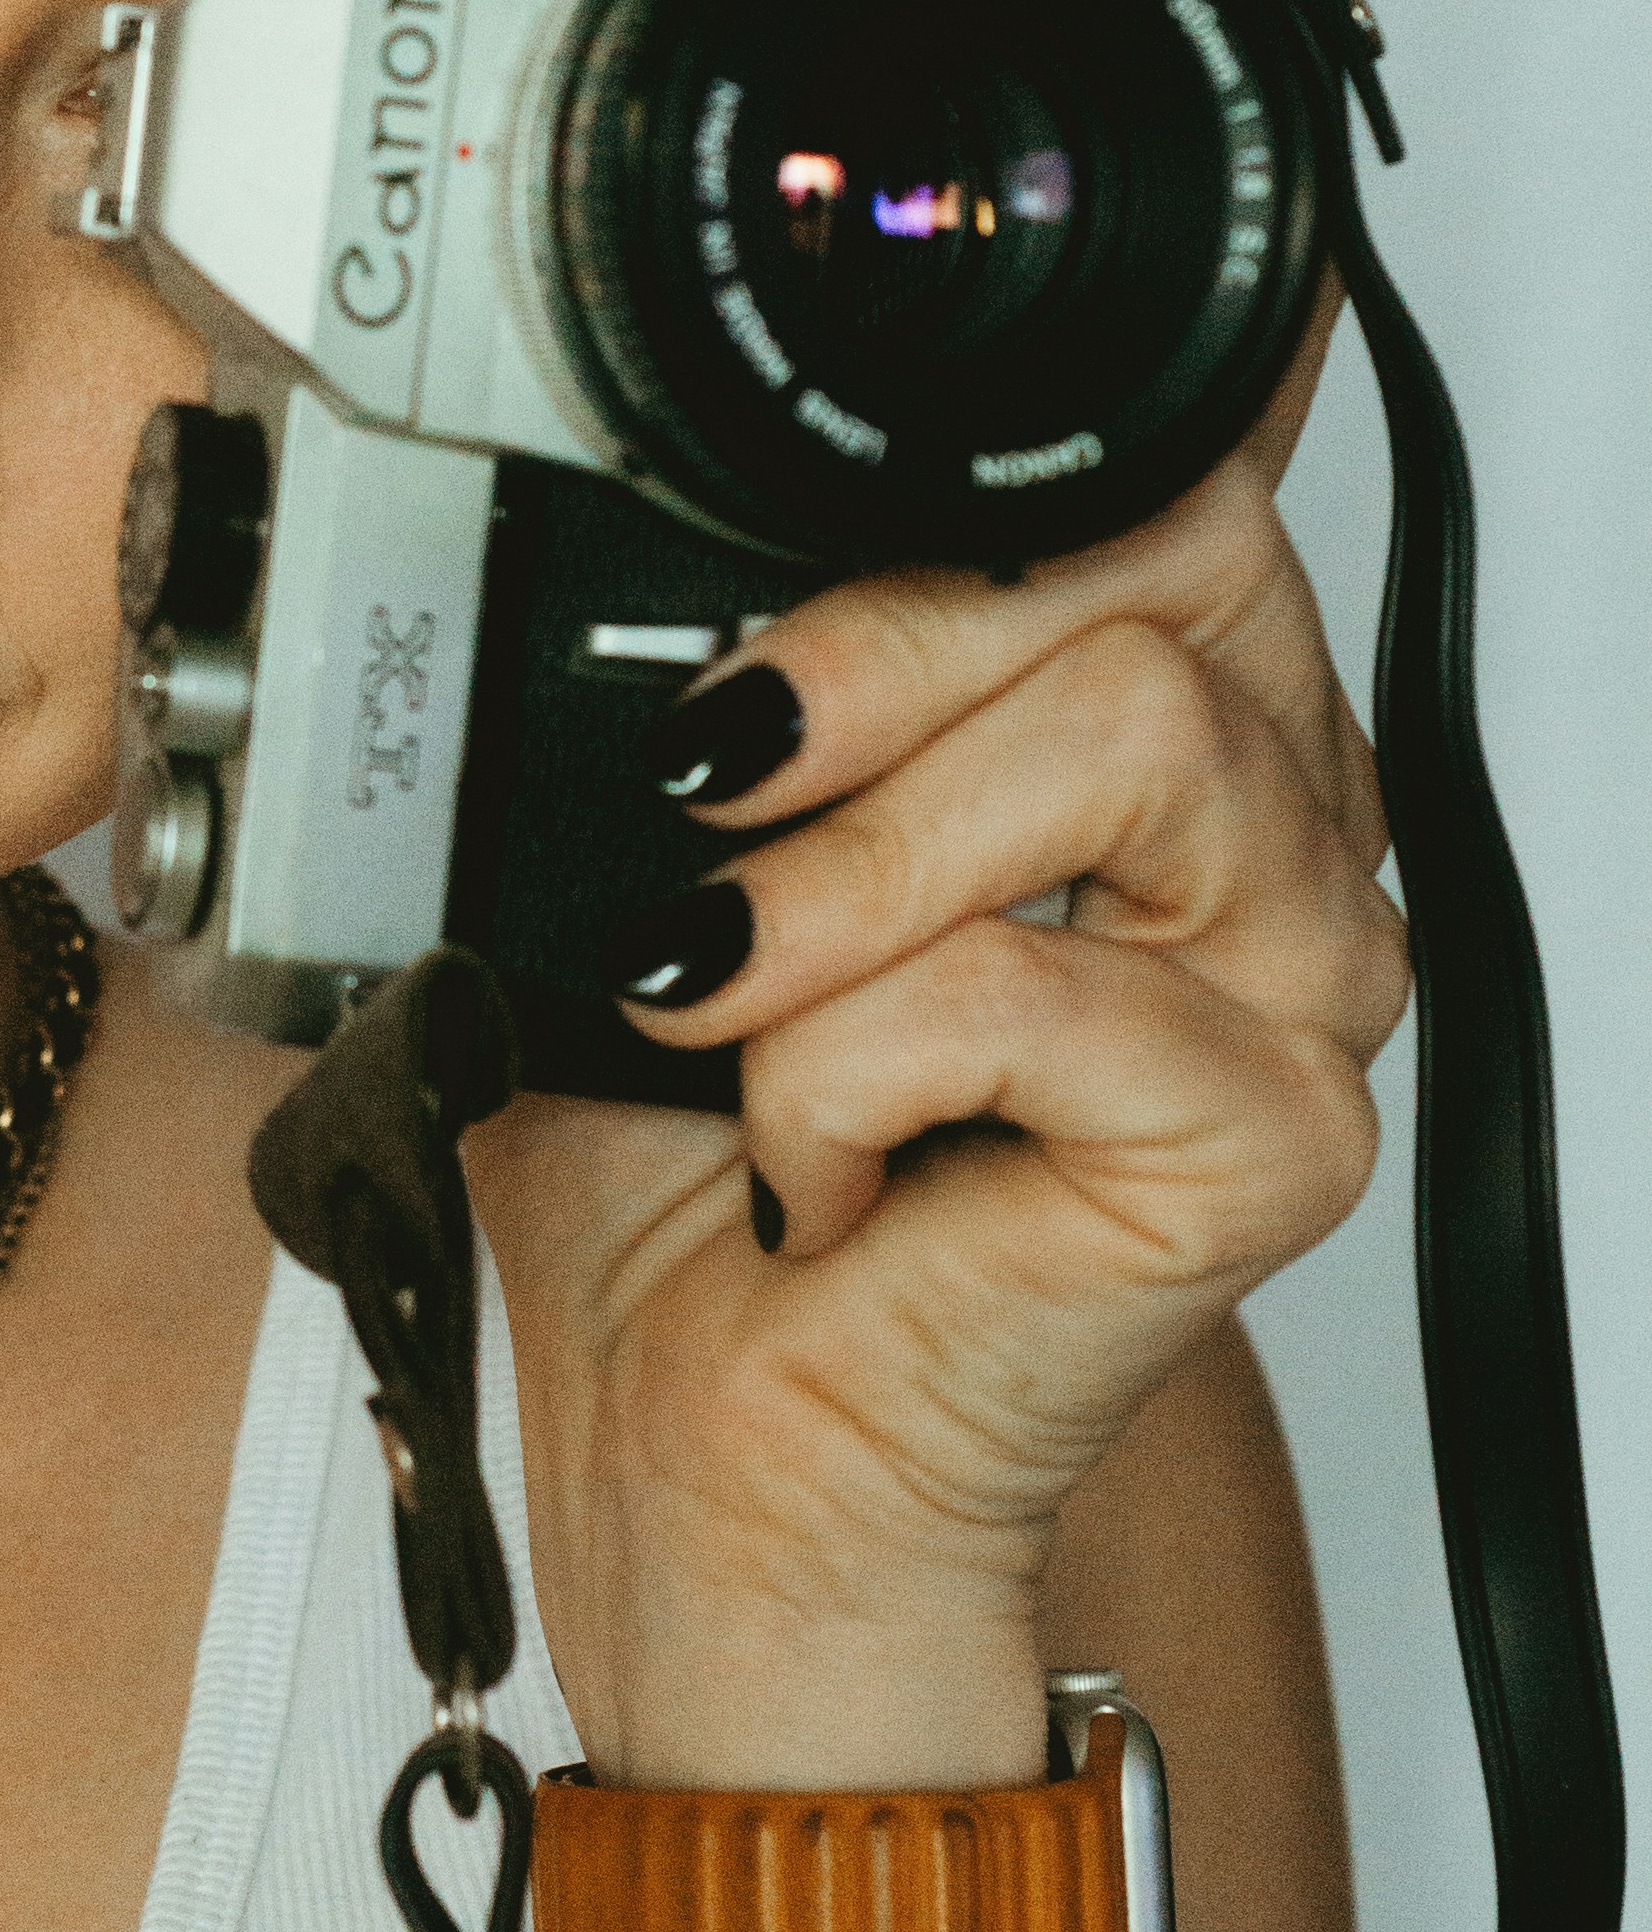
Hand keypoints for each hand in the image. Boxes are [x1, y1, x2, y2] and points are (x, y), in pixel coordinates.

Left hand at [469, 333, 1405, 1786]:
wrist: (711, 1447)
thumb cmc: (695, 1172)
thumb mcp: (675, 860)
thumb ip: (719, 686)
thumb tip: (625, 555)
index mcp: (1176, 719)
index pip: (1159, 483)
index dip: (928, 528)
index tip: (729, 672)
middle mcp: (1278, 830)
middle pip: (1158, 572)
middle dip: (873, 668)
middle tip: (704, 804)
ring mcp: (1305, 986)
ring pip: (1128, 739)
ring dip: (851, 876)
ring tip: (726, 1005)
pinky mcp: (1276, 1140)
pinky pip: (1046, 991)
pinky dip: (854, 1067)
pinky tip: (820, 1169)